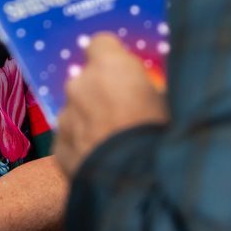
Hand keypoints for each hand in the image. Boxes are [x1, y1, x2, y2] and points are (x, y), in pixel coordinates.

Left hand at [54, 33, 167, 175]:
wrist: (139, 187)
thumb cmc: (164, 138)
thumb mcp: (172, 104)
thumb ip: (153, 89)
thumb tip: (154, 89)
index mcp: (110, 67)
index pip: (101, 43)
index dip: (113, 58)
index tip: (126, 73)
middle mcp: (80, 85)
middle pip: (87, 79)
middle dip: (102, 92)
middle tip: (126, 113)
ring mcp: (65, 117)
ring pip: (77, 111)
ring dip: (91, 120)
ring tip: (116, 144)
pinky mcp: (58, 149)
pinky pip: (71, 140)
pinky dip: (82, 147)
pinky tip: (104, 163)